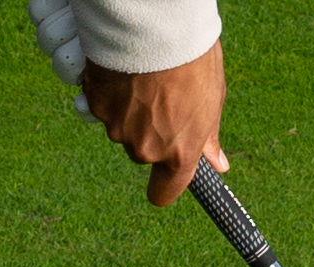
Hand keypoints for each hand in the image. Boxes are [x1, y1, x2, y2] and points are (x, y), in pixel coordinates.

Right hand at [82, 42, 227, 207]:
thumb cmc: (192, 60)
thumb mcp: (211, 100)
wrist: (155, 25)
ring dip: (129, 109)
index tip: (164, 179)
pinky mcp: (95, 102)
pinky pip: (102, 104)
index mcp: (178, 154)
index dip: (163, 187)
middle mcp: (145, 148)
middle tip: (161, 98)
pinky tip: (124, 69)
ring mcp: (116, 127)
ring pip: (121, 126)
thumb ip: (207, 138)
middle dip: (149, 132)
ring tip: (145, 77)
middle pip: (142, 151)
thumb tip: (219, 165)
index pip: (163, 193)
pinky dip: (111, 91)